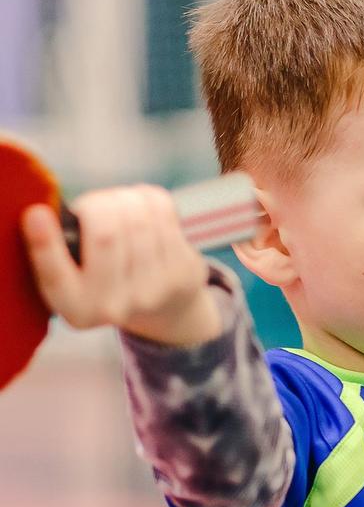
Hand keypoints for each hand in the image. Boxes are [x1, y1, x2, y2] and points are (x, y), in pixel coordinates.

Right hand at [21, 185, 222, 345]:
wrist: (165, 305)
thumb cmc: (106, 277)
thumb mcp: (75, 276)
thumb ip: (59, 250)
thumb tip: (47, 213)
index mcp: (76, 309)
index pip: (55, 277)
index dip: (44, 243)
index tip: (36, 214)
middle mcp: (113, 306)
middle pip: (105, 234)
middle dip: (96, 205)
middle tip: (94, 204)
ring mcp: (153, 290)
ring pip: (137, 218)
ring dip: (123, 198)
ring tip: (117, 202)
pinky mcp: (182, 270)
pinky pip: (163, 212)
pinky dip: (147, 197)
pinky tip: (141, 202)